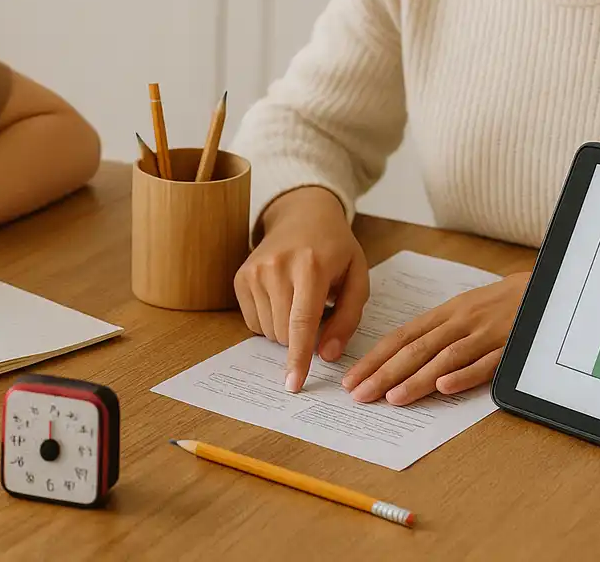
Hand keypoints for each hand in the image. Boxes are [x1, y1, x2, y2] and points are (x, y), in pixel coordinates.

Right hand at [234, 187, 369, 393]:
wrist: (303, 215)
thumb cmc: (335, 249)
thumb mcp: (357, 277)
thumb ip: (349, 319)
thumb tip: (328, 355)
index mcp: (311, 266)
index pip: (302, 322)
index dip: (298, 357)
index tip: (294, 384)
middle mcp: (277, 267)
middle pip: (284, 332)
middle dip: (301, 339)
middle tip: (317, 313)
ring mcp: (254, 270)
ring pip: (268, 331)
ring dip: (286, 331)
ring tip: (299, 300)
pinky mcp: (241, 277)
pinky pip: (253, 322)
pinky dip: (270, 321)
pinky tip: (282, 298)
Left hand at [342, 270, 529, 404]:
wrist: (546, 288)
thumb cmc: (499, 304)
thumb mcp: (464, 311)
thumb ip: (436, 332)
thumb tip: (398, 357)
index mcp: (445, 314)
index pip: (402, 337)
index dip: (375, 358)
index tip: (351, 379)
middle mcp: (460, 322)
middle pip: (416, 349)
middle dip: (384, 373)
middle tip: (359, 395)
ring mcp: (485, 334)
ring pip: (445, 357)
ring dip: (417, 379)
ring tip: (392, 398)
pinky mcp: (510, 346)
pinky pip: (485, 363)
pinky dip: (464, 375)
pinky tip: (445, 389)